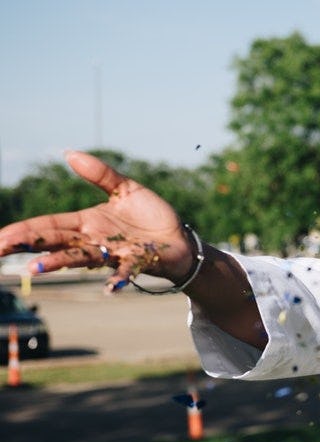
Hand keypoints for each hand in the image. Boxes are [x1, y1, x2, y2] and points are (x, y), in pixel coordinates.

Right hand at [0, 151, 195, 291]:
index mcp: (87, 222)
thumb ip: (100, 174)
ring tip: (35, 268)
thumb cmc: (151, 216)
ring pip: (82, 258)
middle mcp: (95, 240)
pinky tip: (110, 288)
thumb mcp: (126, 189)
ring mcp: (114, 252)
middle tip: (0, 251)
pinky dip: (118, 279)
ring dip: (59, 262)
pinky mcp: (137, 261)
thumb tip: (69, 153)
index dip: (24, 231)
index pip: (48, 226)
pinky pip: (126, 271)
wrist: (180, 238)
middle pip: (56, 243)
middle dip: (29, 246)